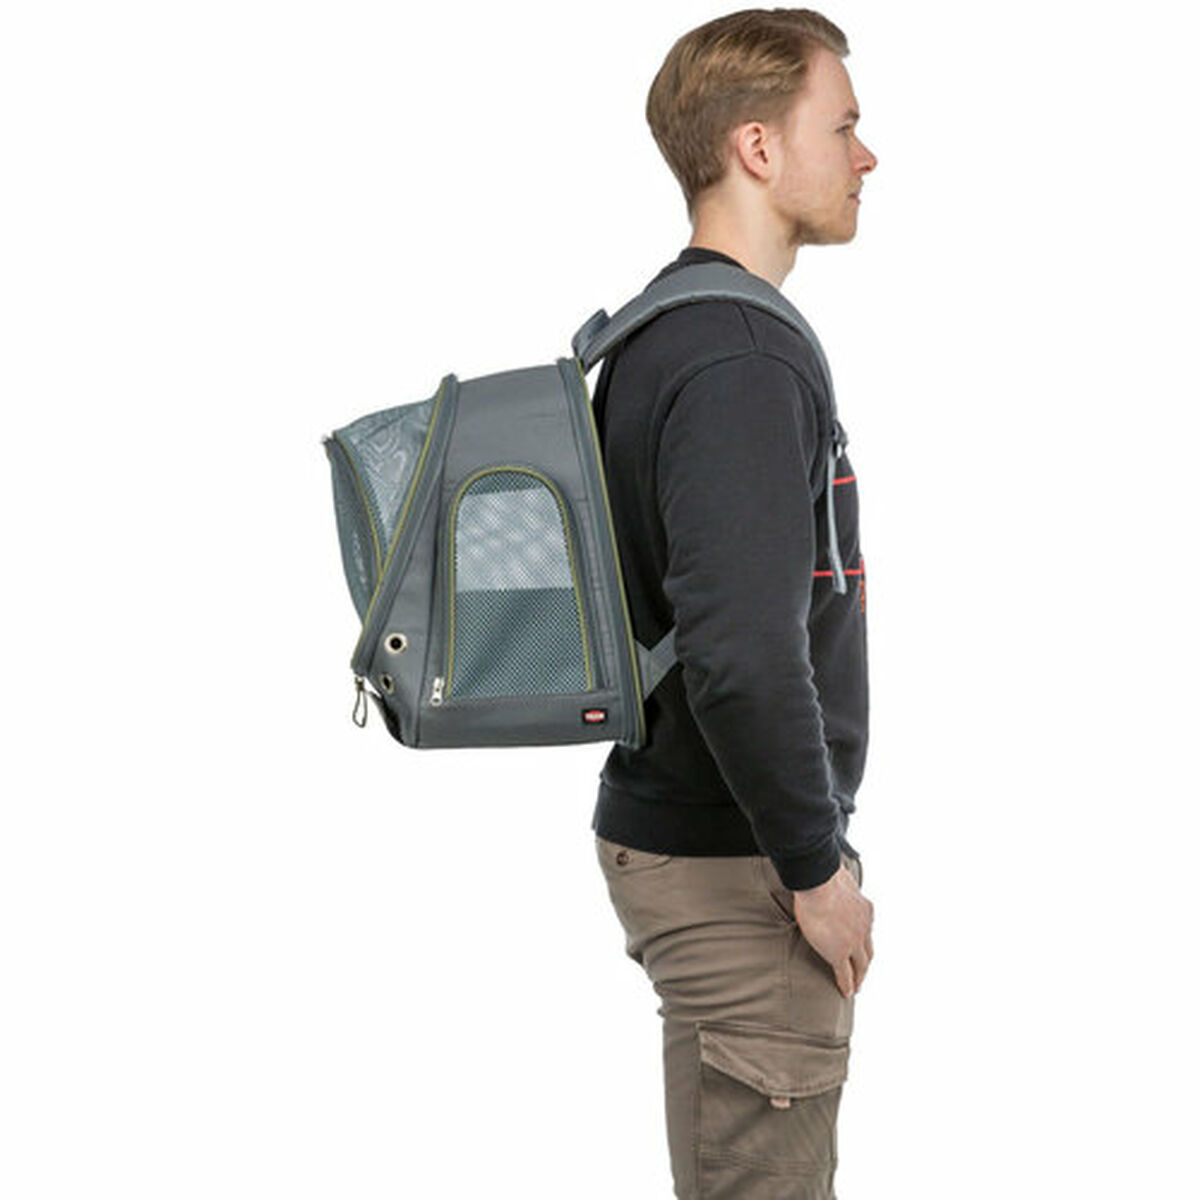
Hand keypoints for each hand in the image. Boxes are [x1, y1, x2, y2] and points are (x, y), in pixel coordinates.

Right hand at [791, 862, 873, 998]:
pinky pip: (844, 975)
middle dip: (866, 962)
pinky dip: (847, 985)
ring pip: (861, 965)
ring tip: (856, 986)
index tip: (860, 947)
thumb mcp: (838, 876)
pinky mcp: (838, 953)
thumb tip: (830, 869)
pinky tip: (846, 993)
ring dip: (860, 976)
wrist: (819, 884)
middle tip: (862, 972)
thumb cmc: (823, 874)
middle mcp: (863, 927)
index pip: (866, 928)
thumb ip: (837, 880)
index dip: (863, 940)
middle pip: (868, 951)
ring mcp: (853, 942)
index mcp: (864, 909)